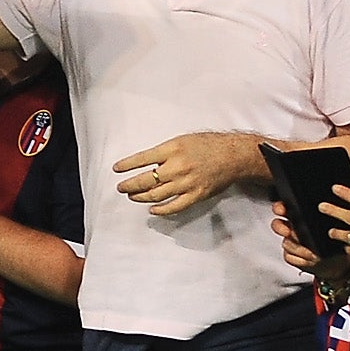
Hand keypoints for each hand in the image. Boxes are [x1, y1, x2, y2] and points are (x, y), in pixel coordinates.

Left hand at [111, 132, 260, 217]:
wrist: (234, 155)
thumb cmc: (208, 144)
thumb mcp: (182, 140)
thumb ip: (164, 152)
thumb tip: (146, 162)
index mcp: (173, 149)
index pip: (142, 159)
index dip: (127, 165)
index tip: (116, 169)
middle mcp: (177, 167)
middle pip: (146, 180)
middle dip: (130, 185)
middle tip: (121, 187)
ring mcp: (187, 183)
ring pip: (156, 195)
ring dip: (141, 197)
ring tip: (132, 196)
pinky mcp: (196, 195)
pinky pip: (174, 207)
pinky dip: (161, 210)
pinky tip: (152, 210)